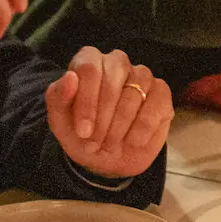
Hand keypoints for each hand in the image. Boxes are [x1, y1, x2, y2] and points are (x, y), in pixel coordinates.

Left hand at [45, 47, 172, 178]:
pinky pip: (157, 103)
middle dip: (104, 115)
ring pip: (136, 91)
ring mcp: (142, 76)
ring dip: (121, 124)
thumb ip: (58, 98)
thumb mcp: (60, 122)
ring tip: (111, 144)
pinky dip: (144, 126)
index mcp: (89, 62)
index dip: (86, 101)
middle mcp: (117, 63)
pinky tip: (133, 140)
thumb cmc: (82, 136)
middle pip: (113, 76)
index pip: (89, 68)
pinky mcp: (162, 93)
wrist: (107, 159)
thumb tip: (70, 77)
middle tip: (95, 142)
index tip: (83, 131)